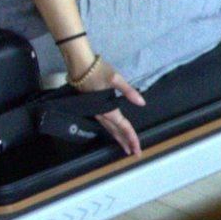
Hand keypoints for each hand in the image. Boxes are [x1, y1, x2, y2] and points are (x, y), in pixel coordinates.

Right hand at [64, 41, 144, 157]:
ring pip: (109, 130)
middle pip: (116, 132)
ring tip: (126, 148)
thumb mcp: (116, 79)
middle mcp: (101, 113)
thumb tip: (141, 103)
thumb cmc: (97, 70)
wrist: (79, 65)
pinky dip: (111, 131)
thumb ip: (129, 92)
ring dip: (118, 139)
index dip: (131, 138)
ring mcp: (96, 112)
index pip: (123, 127)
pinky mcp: (93, 108)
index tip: (138, 149)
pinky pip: (104, 124)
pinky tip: (114, 133)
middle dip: (126, 143)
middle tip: (135, 153)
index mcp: (108, 108)